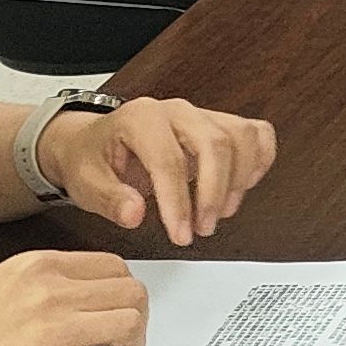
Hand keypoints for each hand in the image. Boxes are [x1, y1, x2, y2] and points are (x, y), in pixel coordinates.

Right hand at [0, 248, 146, 345]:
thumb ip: (44, 287)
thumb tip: (86, 303)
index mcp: (38, 267)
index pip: (115, 267)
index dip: (124, 296)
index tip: (117, 315)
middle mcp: (48, 292)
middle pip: (133, 294)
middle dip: (138, 323)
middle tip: (124, 345)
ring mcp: (50, 332)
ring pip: (129, 327)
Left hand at [40, 97, 279, 247]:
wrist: (95, 142)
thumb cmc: (91, 160)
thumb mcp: (85, 182)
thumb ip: (109, 199)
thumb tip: (135, 214)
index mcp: (141, 118)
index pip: (169, 160)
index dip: (179, 202)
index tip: (180, 234)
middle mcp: (176, 111)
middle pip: (214, 143)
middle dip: (213, 193)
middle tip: (202, 229)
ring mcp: (201, 115)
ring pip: (241, 137)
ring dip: (238, 180)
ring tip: (220, 213)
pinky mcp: (219, 124)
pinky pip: (256, 134)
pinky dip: (259, 160)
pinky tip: (244, 186)